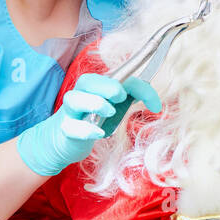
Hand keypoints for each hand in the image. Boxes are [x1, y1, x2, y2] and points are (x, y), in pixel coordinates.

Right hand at [16, 72, 161, 175]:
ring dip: (93, 103)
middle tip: (122, 96)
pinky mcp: (65, 131)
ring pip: (74, 100)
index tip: (155, 106)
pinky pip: (70, 127)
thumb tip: (151, 93)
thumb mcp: (115, 106)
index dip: (138, 87)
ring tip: (109, 111)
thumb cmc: (92, 119)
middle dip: (107, 86)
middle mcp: (81, 95)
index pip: (116, 78)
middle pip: (87, 81)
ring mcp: (71, 113)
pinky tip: (98, 133)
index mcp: (95, 86)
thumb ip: (131, 96)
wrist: (64, 141)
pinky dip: (84, 129)